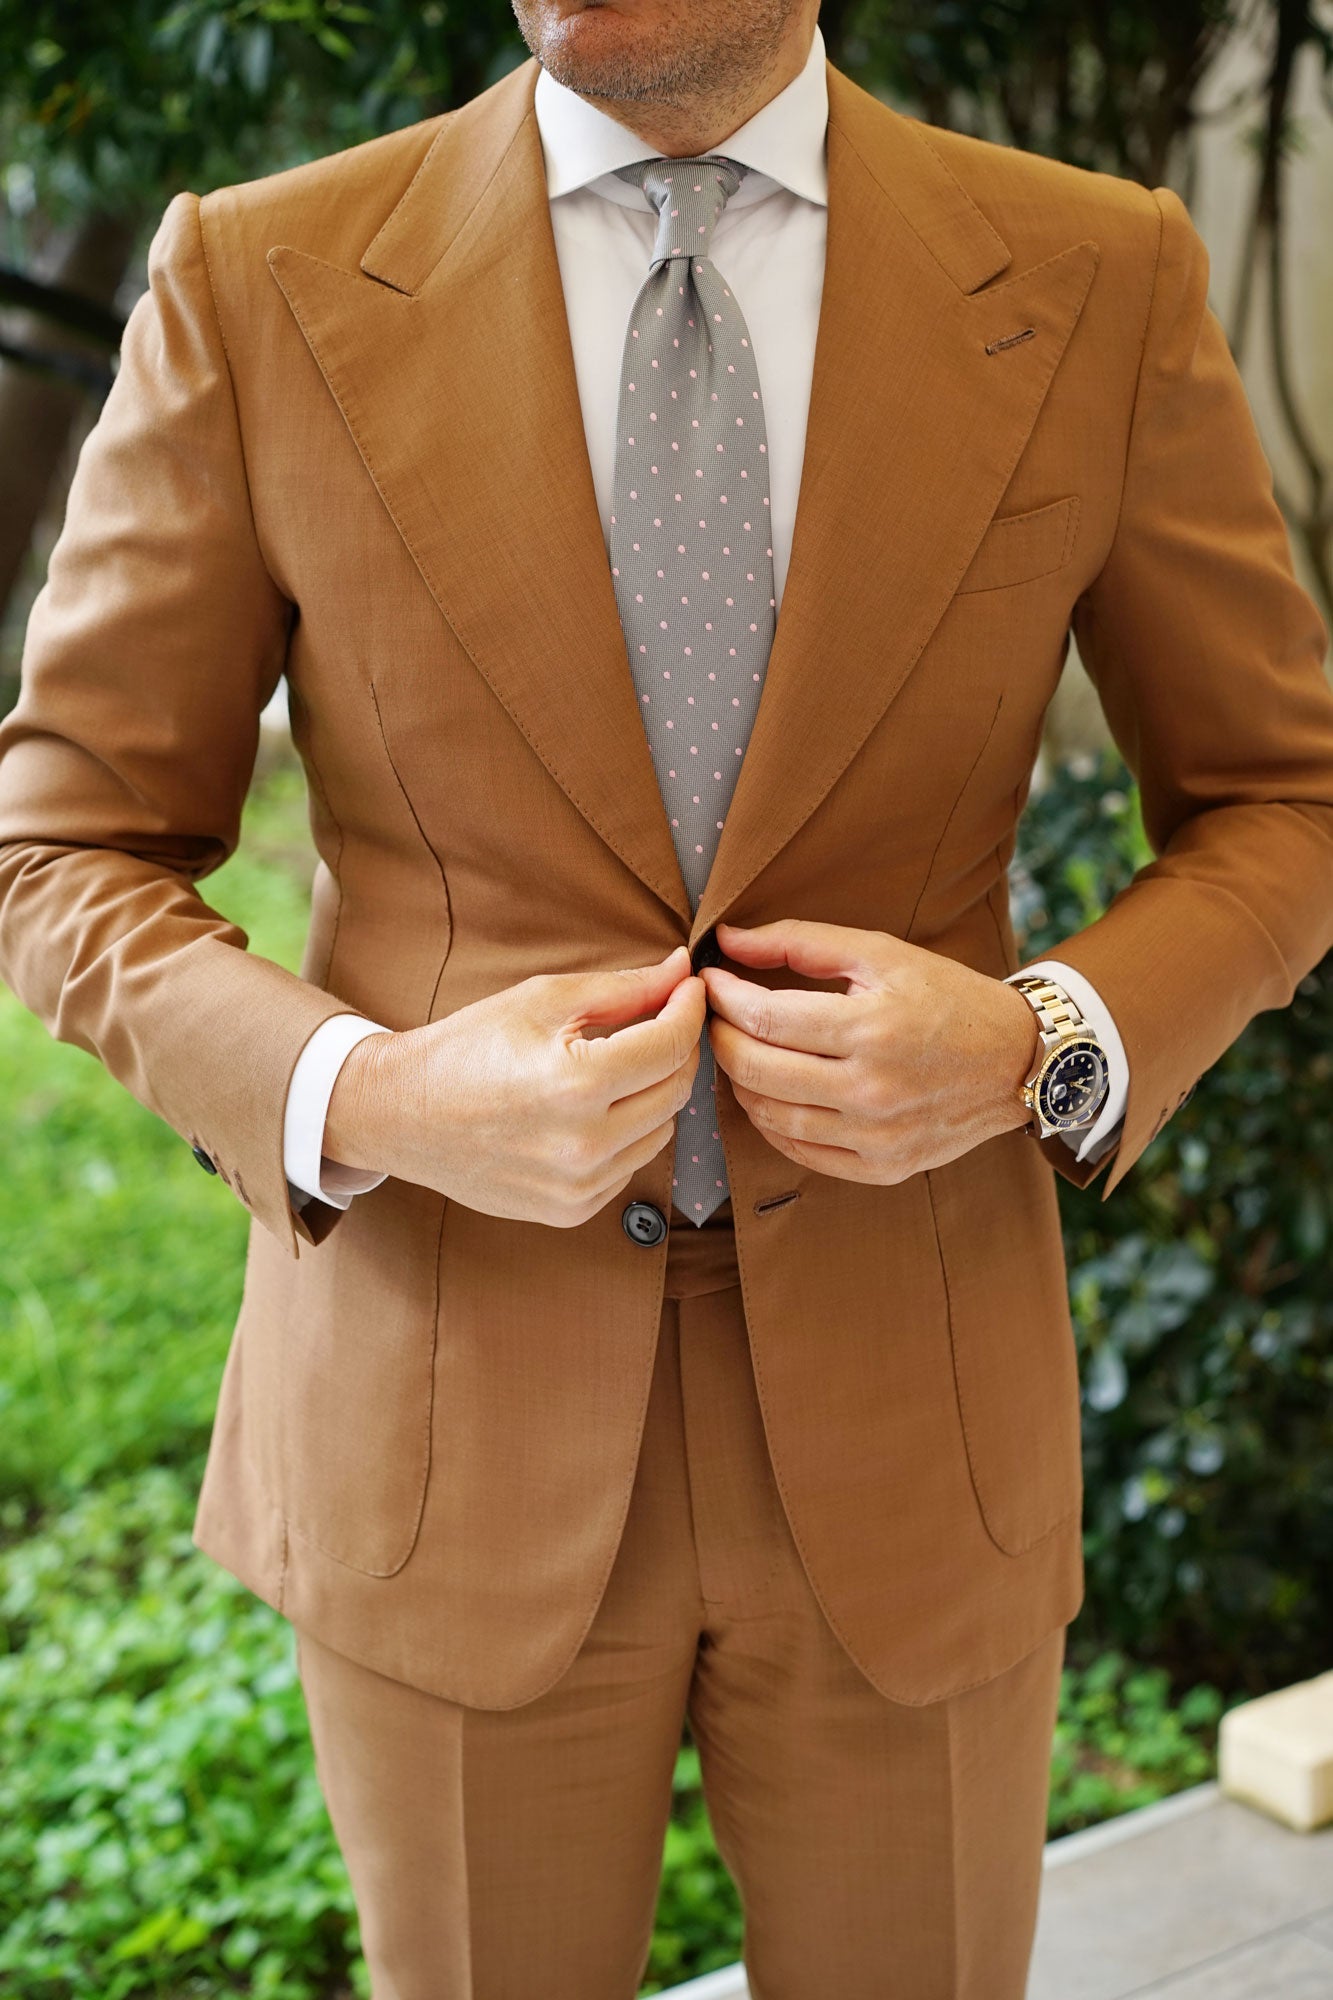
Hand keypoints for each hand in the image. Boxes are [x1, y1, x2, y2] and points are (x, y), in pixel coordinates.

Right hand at [324, 946, 704, 1226]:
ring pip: (660, 1131)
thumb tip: (680, 971)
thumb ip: (623, 988)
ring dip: (653, 1093)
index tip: (688, 988)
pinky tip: (593, 1111)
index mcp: (576, 1084)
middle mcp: (583, 1144)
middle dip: (677, 1050)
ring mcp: (578, 1186)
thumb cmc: (468, 1048)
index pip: (670, 1046)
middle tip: (660, 1021)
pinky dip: (626, 1134)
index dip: (688, 1010)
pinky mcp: (571, 1210)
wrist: (402, 1115)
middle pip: (675, 1091)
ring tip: (619, 1067)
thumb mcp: (542, 1001)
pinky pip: (629, 1166)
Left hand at [702, 919, 1041, 1184]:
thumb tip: (727, 938)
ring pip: (769, 1116)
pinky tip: (772, 1092)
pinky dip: (771, 1122)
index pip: (764, 1019)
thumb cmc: (947, 998)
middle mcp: (872, 1089)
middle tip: (716, 1017)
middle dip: (721, 1038)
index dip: (723, 999)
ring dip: (740, 1081)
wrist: (1017, 1060)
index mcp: (871, 1028)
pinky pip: (799, 1151)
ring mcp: (876, 1136)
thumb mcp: (880, 953)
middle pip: (755, 1070)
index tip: (710, 982)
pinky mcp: (882, 1167)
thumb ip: (799, 941)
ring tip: (743, 1050)